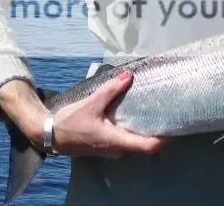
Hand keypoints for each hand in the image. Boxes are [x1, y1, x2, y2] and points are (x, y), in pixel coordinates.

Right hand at [51, 70, 166, 158]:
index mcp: (115, 141)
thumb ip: (111, 90)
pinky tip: (131, 112)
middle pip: (142, 143)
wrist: (50, 134)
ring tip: (150, 107)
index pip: (146, 147)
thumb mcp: (91, 103)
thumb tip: (128, 75)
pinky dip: (129, 127)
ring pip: (131, 140)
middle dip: (153, 129)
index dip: (162, 139)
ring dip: (140, 127)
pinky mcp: (104, 144)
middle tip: (164, 111)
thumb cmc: (70, 122)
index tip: (173, 127)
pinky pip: (123, 137)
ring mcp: (110, 148)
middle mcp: (115, 148)